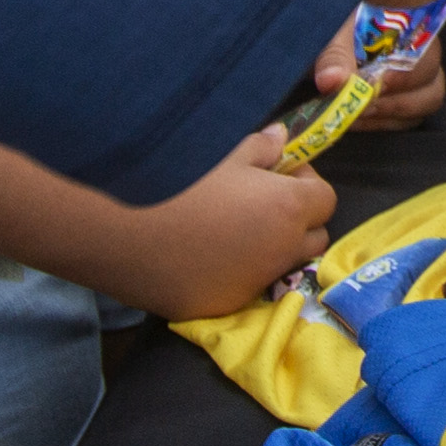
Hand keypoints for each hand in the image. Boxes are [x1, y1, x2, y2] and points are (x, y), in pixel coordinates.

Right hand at [82, 127, 339, 319]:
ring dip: (269, 245)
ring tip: (229, 224)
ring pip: (280, 264)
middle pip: (314, 237)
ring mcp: (252, 284)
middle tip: (259, 199)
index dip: (305, 181)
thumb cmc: (177, 178)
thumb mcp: (222, 152)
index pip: (325, 198)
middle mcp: (280, 252)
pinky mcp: (222, 305)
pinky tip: (200, 251)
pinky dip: (235, 270)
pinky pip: (243, 285)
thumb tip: (282, 139)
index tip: (277, 171)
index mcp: (288, 209)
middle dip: (297, 217)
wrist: (120, 228)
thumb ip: (261, 148)